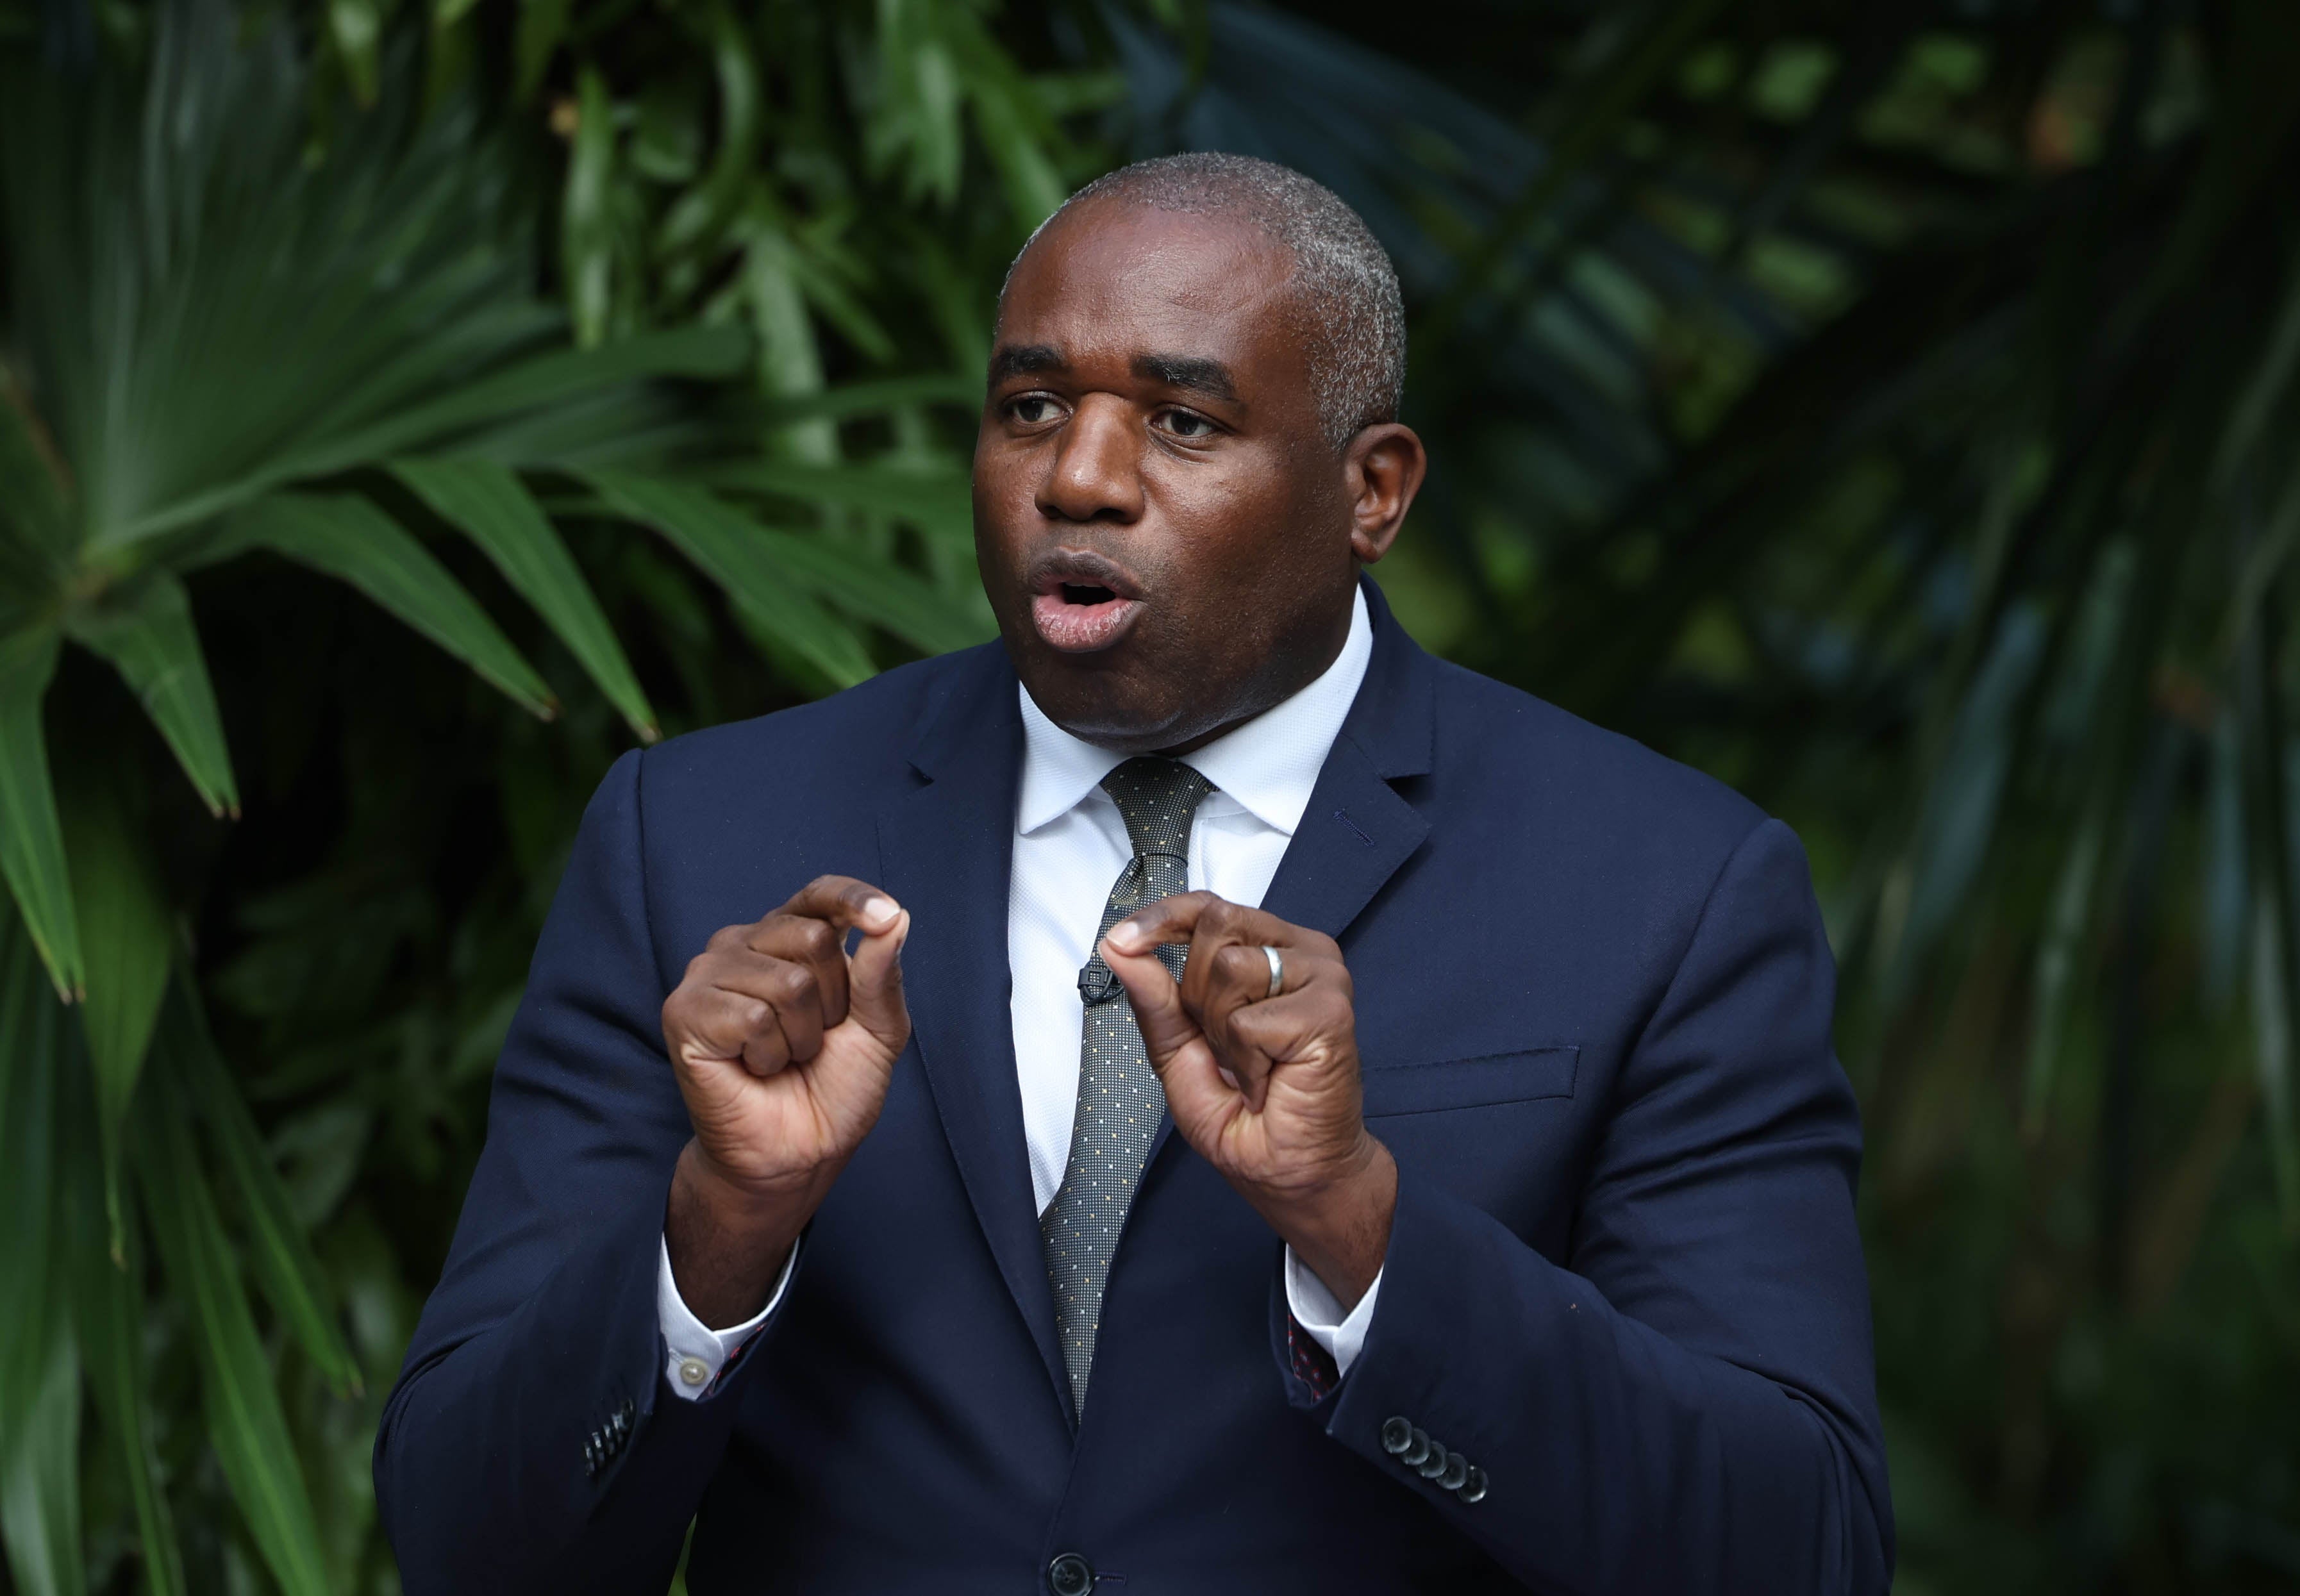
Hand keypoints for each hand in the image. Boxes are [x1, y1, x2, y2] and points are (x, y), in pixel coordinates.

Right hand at [660, 875, 910, 1325]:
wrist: (796, 1153)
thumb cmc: (832, 1089)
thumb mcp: (878, 1031)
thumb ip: (882, 974)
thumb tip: (894, 917)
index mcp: (791, 938)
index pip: (819, 895)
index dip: (852, 899)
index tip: (884, 916)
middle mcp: (745, 944)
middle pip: (813, 938)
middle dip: (833, 1003)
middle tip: (812, 1041)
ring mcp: (708, 973)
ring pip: (787, 981)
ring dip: (802, 1036)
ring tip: (782, 1057)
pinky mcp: (684, 1011)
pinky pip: (753, 1016)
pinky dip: (770, 1053)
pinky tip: (754, 1068)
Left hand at [1103, 893, 1394, 1308]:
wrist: (1294, 1172)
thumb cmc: (1247, 1117)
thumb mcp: (1179, 1053)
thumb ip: (1154, 997)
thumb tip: (1115, 944)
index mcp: (1268, 950)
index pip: (1210, 906)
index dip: (1163, 917)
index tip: (1122, 939)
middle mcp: (1301, 952)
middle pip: (1215, 925)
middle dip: (1197, 994)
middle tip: (1228, 1048)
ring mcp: (1322, 976)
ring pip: (1230, 967)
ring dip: (1223, 1032)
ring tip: (1253, 1067)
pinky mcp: (1331, 1010)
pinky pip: (1248, 1019)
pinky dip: (1246, 1061)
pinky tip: (1270, 1082)